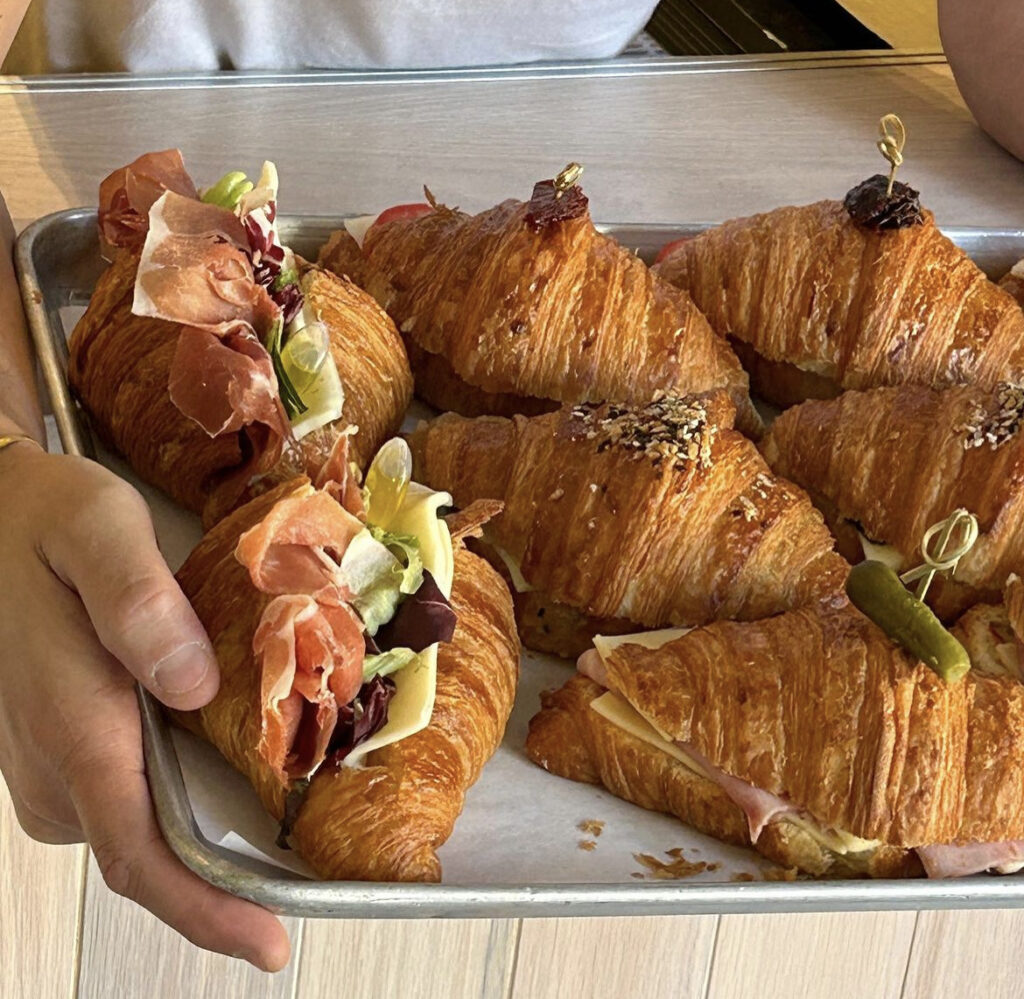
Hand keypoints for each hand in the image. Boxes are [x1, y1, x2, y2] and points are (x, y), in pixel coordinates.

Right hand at [0, 444, 290, 971]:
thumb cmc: (43, 516)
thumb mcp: (96, 530)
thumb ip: (139, 603)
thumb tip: (192, 683)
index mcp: (73, 723)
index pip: (138, 852)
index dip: (204, 910)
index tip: (267, 944)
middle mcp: (52, 762)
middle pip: (145, 855)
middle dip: (220, 882)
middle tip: (306, 872)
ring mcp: (47, 762)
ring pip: (134, 829)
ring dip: (200, 842)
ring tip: (280, 821)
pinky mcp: (55, 748)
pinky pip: (122, 798)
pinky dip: (174, 804)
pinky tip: (221, 773)